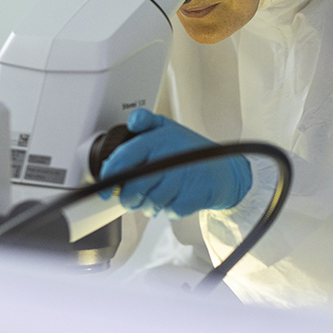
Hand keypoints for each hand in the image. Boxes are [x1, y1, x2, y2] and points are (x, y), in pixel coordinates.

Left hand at [99, 108, 251, 215]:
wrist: (226, 172)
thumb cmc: (192, 152)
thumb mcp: (170, 128)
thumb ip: (147, 122)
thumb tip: (133, 120)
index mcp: (160, 139)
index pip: (126, 156)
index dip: (111, 173)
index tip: (106, 187)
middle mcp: (170, 156)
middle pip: (135, 186)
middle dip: (129, 198)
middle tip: (133, 198)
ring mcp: (183, 178)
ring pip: (150, 202)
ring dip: (149, 206)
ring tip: (157, 198)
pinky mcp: (193, 197)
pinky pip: (169, 212)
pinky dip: (169, 211)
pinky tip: (175, 200)